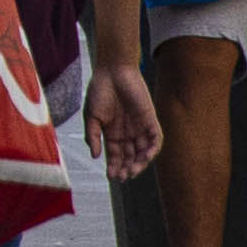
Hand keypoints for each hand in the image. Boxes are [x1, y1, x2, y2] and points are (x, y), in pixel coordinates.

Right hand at [87, 63, 162, 177]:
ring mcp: (139, 126)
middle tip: (124, 176)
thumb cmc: (99, 90)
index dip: (114, 167)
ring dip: (140, 162)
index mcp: (112, 132)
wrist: (112, 70)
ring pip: (143, 150)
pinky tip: (146, 157)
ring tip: (134, 170)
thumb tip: (95, 156)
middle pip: (130, 156)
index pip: (116, 155)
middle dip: (128, 168)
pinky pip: (155, 138)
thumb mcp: (91, 116)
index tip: (112, 176)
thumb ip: (93, 136)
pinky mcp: (150, 118)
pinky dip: (152, 149)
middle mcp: (127, 132)